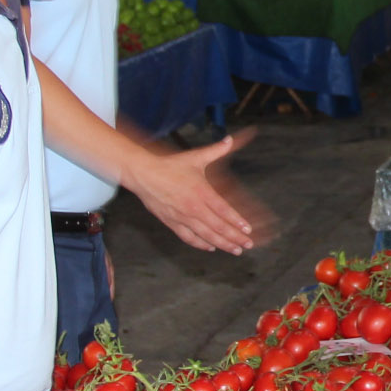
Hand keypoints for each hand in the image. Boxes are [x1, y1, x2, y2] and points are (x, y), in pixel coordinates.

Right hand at [124, 132, 261, 253]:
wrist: (143, 174)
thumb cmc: (170, 165)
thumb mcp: (195, 157)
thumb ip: (216, 150)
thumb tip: (229, 140)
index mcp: (202, 192)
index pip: (224, 211)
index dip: (237, 222)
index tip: (247, 230)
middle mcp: (194, 207)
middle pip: (218, 227)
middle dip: (235, 238)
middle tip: (247, 245)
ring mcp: (182, 217)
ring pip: (206, 235)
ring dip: (222, 244)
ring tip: (235, 250)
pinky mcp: (171, 223)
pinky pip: (189, 238)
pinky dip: (201, 244)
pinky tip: (211, 247)